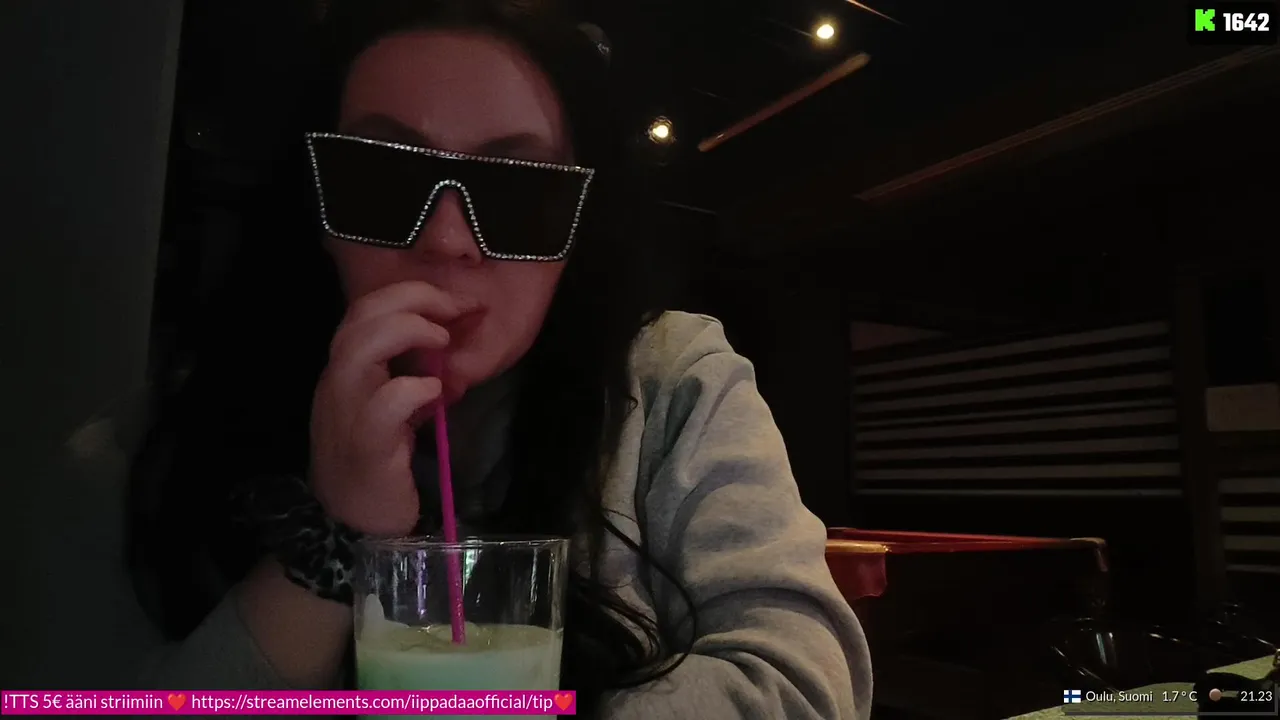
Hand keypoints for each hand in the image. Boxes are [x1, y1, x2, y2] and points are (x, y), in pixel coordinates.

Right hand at [309, 281, 472, 535]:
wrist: (354, 526)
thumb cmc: (379, 464)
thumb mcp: (395, 409)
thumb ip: (411, 373)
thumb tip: (452, 340)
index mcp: (345, 371)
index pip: (365, 309)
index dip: (411, 294)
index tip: (455, 301)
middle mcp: (337, 384)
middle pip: (361, 316)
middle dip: (413, 299)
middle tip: (456, 310)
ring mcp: (345, 412)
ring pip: (360, 348)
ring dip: (408, 331)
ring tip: (443, 341)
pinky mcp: (365, 445)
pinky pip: (383, 404)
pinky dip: (412, 389)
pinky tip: (435, 392)